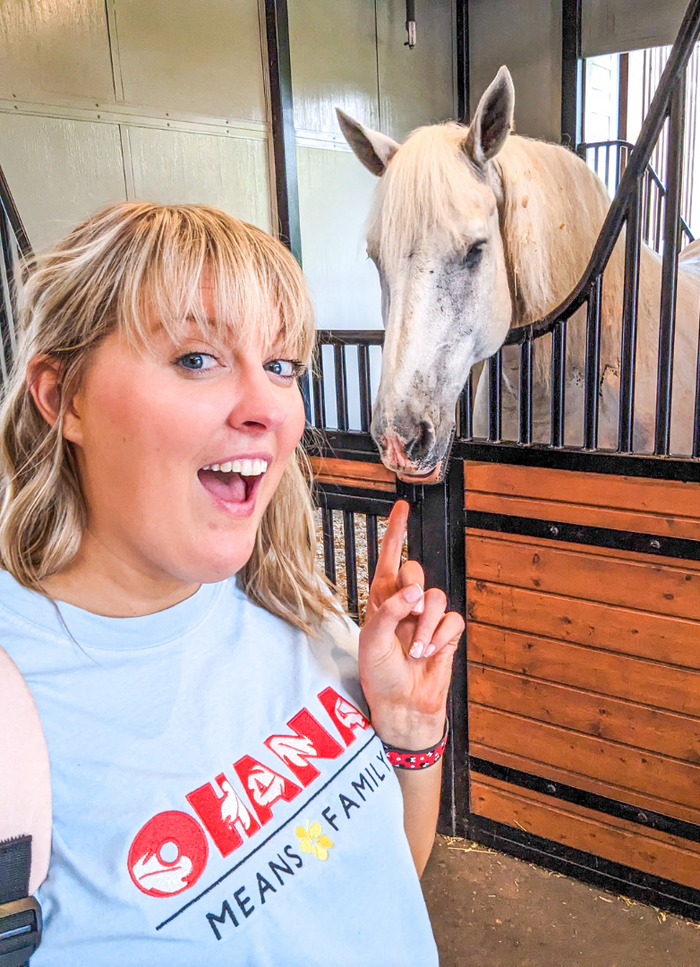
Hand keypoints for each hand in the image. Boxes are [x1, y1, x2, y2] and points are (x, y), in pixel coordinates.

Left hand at [359, 499, 464, 750]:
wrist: (401, 704)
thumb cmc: (379, 672)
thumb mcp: (372, 639)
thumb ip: (390, 610)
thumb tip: (415, 590)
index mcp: (381, 598)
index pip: (388, 557)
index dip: (395, 532)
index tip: (402, 507)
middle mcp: (405, 602)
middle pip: (416, 571)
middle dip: (413, 590)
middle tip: (408, 615)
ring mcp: (427, 618)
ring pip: (437, 596)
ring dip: (427, 624)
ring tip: (416, 649)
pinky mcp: (446, 634)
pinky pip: (453, 620)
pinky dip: (441, 636)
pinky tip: (430, 653)